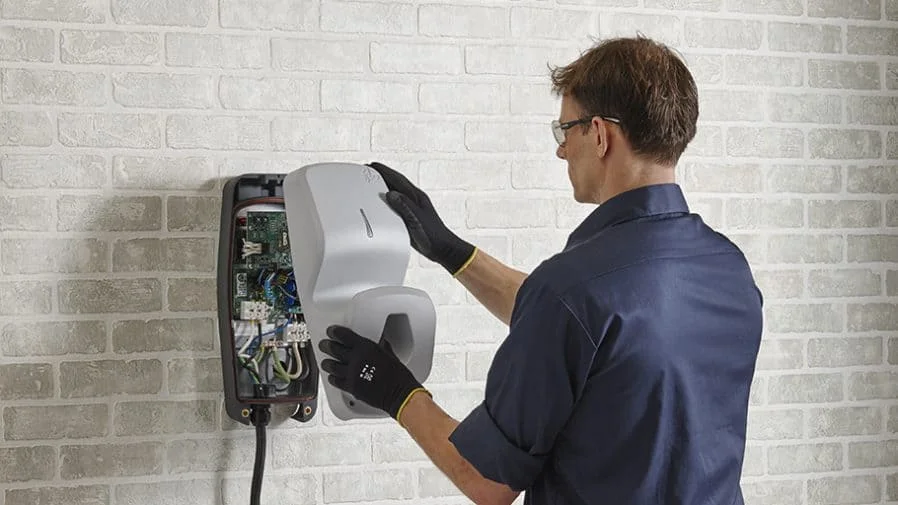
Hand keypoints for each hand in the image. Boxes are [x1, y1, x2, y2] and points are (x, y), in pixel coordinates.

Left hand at [318, 325, 428, 420]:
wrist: (399, 394)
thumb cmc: (398, 376)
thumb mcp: (391, 354)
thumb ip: (382, 347)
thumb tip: (382, 343)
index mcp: (366, 347)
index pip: (344, 335)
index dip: (335, 332)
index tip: (331, 332)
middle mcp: (356, 359)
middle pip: (334, 349)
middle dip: (326, 346)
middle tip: (324, 345)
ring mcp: (352, 374)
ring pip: (331, 366)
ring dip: (327, 363)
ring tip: (325, 362)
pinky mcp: (351, 387)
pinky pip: (336, 381)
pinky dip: (332, 378)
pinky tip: (332, 377)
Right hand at [368, 161, 476, 275]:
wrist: (441, 248)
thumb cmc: (432, 234)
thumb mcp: (416, 219)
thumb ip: (403, 206)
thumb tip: (390, 193)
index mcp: (416, 196)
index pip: (397, 179)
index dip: (384, 171)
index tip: (372, 166)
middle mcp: (414, 199)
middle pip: (396, 183)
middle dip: (382, 176)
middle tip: (368, 172)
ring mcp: (412, 208)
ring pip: (396, 193)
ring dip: (384, 187)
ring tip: (371, 184)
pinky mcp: (410, 217)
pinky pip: (396, 204)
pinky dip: (387, 201)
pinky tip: (381, 203)